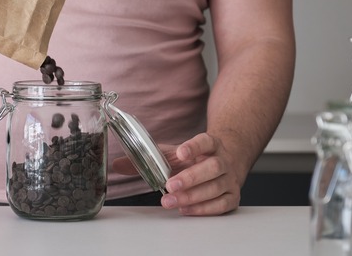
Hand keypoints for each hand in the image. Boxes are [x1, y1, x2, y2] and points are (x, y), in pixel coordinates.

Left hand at [112, 132, 243, 215]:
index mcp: (211, 144)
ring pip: (216, 187)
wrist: (228, 160)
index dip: (194, 147)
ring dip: (192, 196)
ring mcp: (230, 179)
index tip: (181, 153)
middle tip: (170, 185)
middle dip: (190, 177)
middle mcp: (223, 160)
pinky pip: (222, 204)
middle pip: (212, 167)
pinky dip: (204, 209)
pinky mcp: (233, 196)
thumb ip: (148, 158)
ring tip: (170, 201)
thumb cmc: (196, 158)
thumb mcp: (173, 153)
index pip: (205, 141)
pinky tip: (186, 210)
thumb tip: (118, 164)